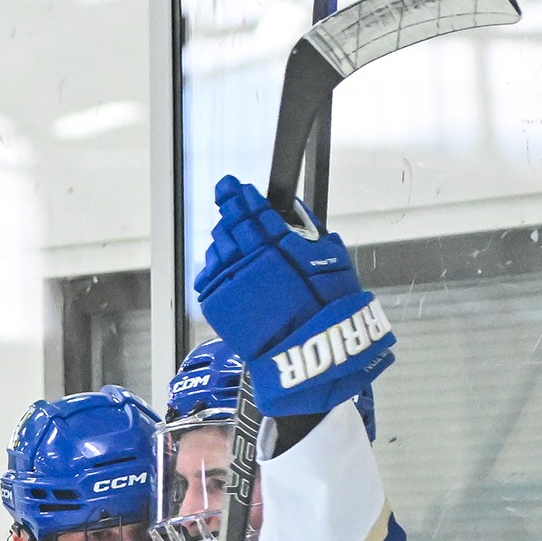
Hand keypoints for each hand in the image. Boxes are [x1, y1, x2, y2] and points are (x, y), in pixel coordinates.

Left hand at [192, 175, 395, 417]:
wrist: (308, 353)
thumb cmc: (327, 309)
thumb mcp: (332, 260)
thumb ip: (311, 232)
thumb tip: (296, 211)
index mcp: (280, 243)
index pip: (255, 211)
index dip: (243, 197)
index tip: (237, 187)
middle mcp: (252, 258)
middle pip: (232, 224)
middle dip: (229, 208)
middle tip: (225, 195)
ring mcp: (233, 281)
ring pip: (218, 248)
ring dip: (221, 236)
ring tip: (225, 230)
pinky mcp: (220, 304)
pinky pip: (209, 276)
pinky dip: (212, 265)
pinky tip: (218, 260)